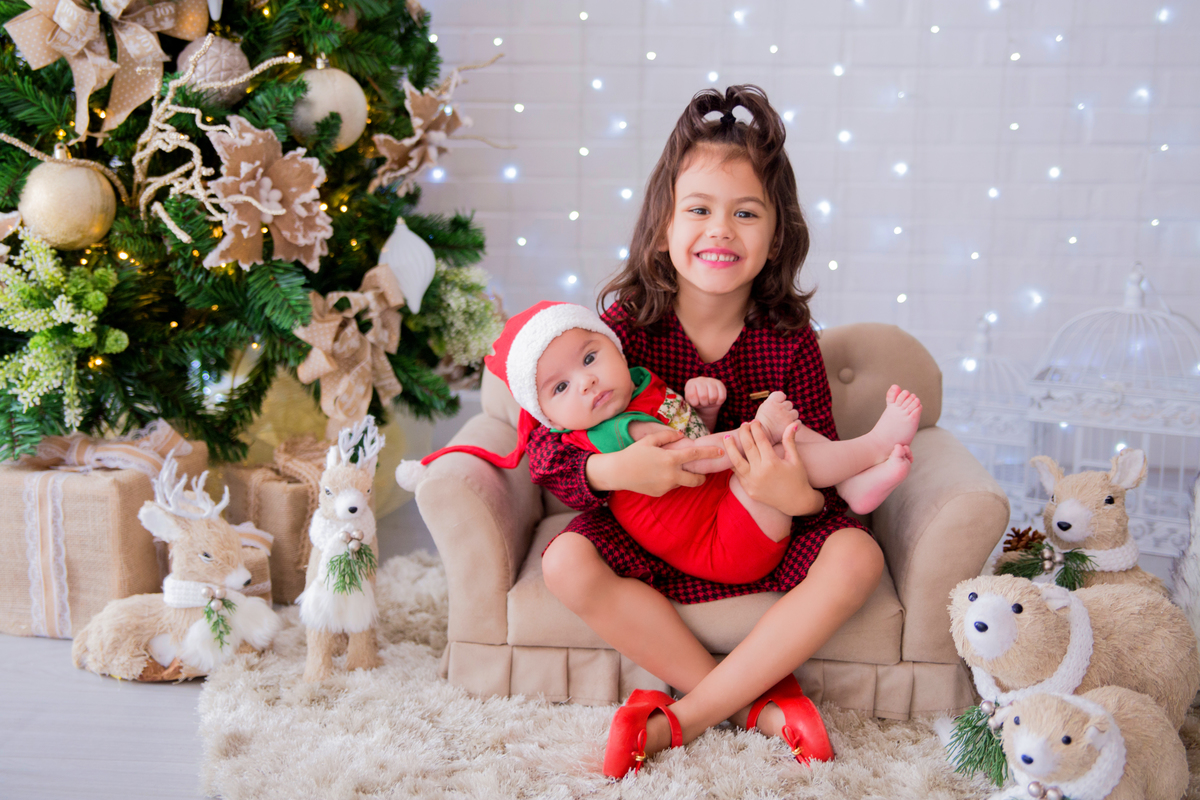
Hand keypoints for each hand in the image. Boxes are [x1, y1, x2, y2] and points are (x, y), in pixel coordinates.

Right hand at [588, 428, 724, 496]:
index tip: (721, 451)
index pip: (695, 455)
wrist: (618, 472)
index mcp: (670, 459)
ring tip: (669, 470)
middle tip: (703, 474)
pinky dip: (669, 481)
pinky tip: (657, 475)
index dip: (710, 453)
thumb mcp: (649, 440)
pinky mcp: (660, 493)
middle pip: (696, 480)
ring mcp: (666, 486)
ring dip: (682, 477)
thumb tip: (681, 435)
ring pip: (682, 483)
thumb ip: (668, 436)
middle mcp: (671, 475)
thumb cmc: (633, 453)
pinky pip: (670, 486)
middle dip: (703, 477)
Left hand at [684, 376, 726, 409]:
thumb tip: (692, 404)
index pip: (692, 395)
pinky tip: (715, 400)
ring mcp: (711, 380)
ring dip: (711, 402)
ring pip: (713, 397)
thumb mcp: (689, 402)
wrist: (706, 401)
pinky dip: (718, 402)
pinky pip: (722, 397)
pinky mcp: (720, 384)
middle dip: (704, 403)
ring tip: (708, 401)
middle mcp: (700, 379)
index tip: (695, 403)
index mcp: (690, 383)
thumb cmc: (696, 401)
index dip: (695, 403)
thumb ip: (688, 401)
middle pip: (703, 396)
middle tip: (703, 403)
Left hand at [725, 422, 823, 515]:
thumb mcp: (795, 459)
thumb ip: (790, 441)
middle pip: (747, 447)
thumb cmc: (798, 478)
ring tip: (727, 437)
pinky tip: (731, 454)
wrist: (796, 503)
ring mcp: (752, 482)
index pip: (760, 440)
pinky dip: (733, 463)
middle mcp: (760, 472)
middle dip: (744, 433)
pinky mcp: (749, 490)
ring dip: (730, 447)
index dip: (756, 429)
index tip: (755, 421)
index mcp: (772, 462)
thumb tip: (793, 424)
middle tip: (743, 424)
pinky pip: (737, 474)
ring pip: (736, 461)